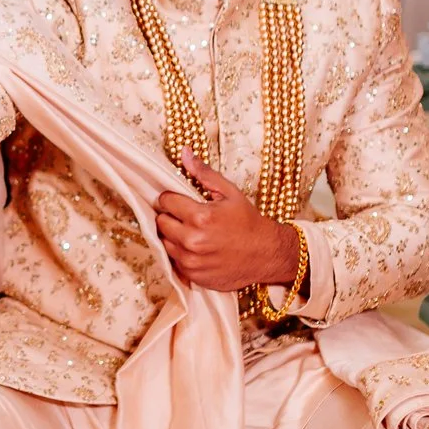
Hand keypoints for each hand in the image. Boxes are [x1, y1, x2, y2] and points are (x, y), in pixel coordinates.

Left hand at [151, 151, 299, 293]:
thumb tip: (185, 153)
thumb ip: (204, 174)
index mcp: (200, 217)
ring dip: (174, 236)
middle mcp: (192, 241)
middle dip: (171, 216)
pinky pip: (174, 261)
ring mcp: (191, 261)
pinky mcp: (192, 276)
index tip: (180, 200)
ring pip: (165, 242)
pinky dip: (181, 254)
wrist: (266, 254)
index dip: (172, 199)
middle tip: (186, 216)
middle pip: (161, 222)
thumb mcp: (230, 193)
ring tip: (192, 232)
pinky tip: (197, 248)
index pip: (165, 202)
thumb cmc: (249, 222)